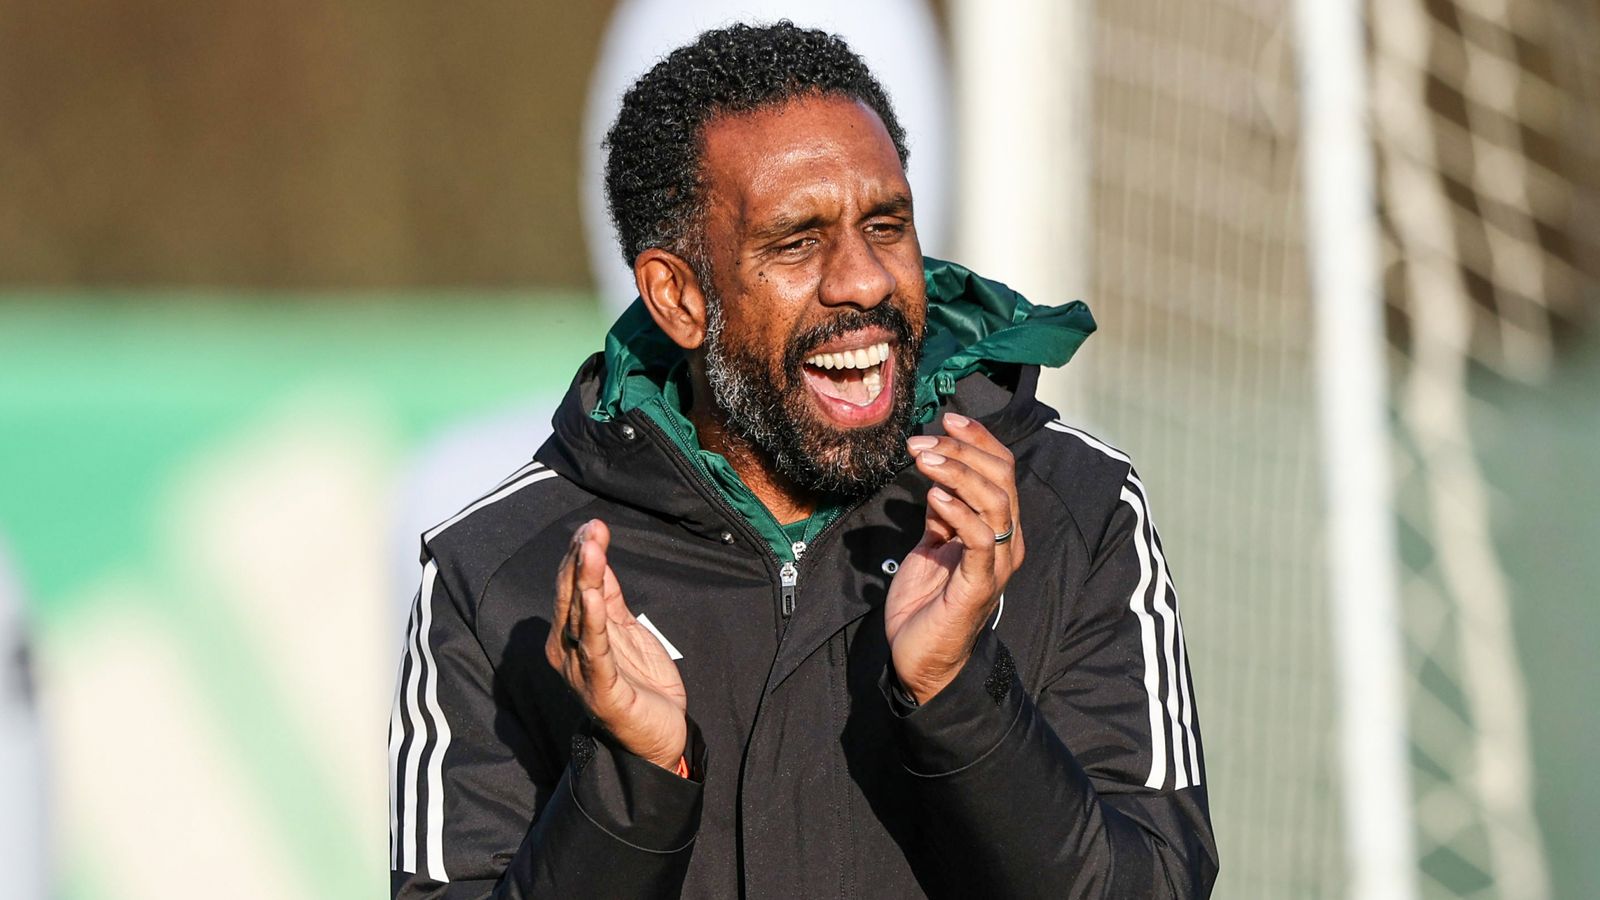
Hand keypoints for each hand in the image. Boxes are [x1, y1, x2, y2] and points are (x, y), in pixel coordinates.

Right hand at [545, 519, 687, 770]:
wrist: (659, 736)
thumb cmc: (639, 684)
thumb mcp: (625, 630)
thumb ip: (609, 597)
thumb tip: (596, 554)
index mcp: (572, 635)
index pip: (570, 587)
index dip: (579, 556)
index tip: (592, 526)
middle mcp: (569, 651)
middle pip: (570, 597)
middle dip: (580, 562)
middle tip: (590, 529)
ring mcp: (582, 670)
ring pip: (580, 618)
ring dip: (585, 581)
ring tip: (590, 550)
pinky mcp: (601, 690)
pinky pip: (596, 651)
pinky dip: (593, 623)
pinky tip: (594, 598)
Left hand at [885, 413, 1024, 703]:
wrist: (919, 659)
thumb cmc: (927, 603)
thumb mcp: (931, 546)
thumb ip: (941, 513)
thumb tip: (937, 477)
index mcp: (998, 528)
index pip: (1002, 470)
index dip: (980, 439)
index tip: (947, 417)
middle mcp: (1006, 542)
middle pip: (1002, 478)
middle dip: (962, 450)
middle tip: (921, 442)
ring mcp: (996, 564)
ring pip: (995, 501)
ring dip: (957, 474)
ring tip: (922, 461)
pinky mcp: (980, 585)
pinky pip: (979, 539)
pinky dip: (958, 512)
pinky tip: (934, 498)